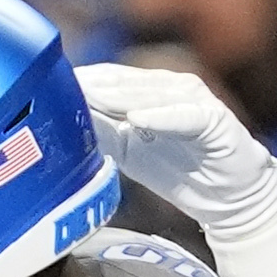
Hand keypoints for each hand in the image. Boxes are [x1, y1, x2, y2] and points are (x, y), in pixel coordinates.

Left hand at [80, 57, 276, 276]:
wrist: (227, 197)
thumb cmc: (178, 170)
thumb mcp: (129, 151)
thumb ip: (102, 132)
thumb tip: (64, 120)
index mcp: (149, 91)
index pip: (110, 79)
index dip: (81, 81)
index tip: (49, 84)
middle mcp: (171, 87)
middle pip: (126, 82)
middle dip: (94, 84)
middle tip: (63, 86)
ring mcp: (194, 100)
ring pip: (152, 93)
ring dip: (121, 95)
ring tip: (91, 95)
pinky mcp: (214, 119)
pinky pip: (185, 115)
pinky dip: (161, 116)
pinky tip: (137, 119)